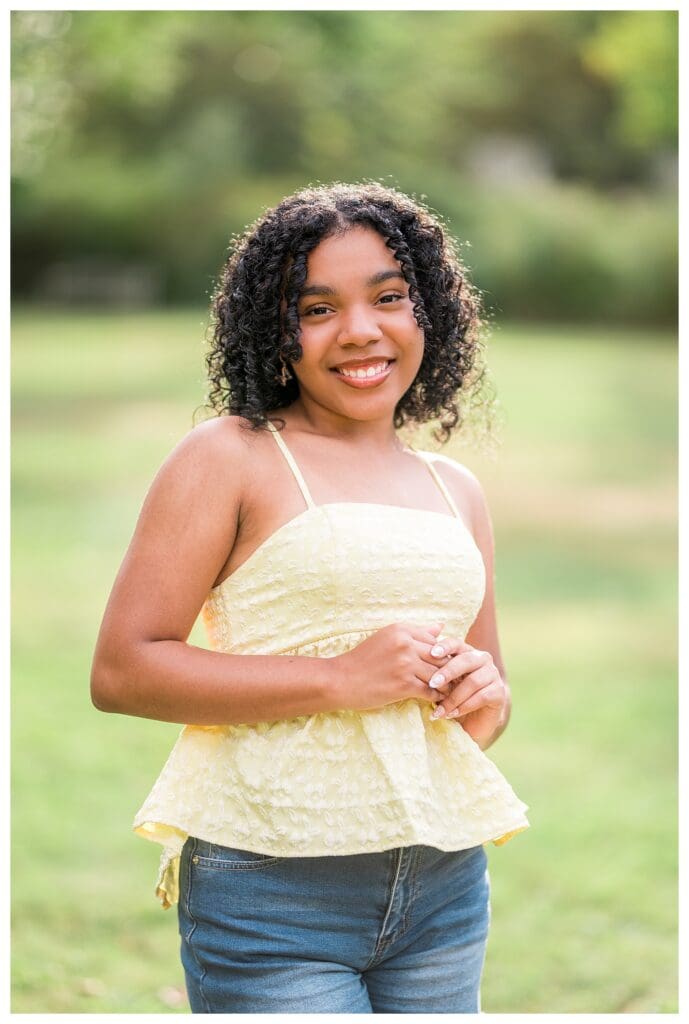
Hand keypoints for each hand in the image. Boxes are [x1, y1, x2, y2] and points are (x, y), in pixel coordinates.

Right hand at [332, 621, 447, 711]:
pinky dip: (436, 697)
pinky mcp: (404, 684)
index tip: (445, 665)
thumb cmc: (363, 660)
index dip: (444, 654)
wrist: (341, 680)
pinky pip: (430, 691)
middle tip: (455, 680)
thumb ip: (415, 633)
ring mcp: (405, 664)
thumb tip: (441, 627)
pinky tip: (436, 700)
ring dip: (445, 685)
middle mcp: (405, 644)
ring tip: (447, 692)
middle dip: (449, 670)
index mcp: (401, 630)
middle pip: (441, 657)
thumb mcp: (387, 638)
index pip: (436, 640)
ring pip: (439, 675)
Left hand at [426, 637, 509, 742]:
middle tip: (432, 683)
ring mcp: (493, 675)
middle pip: (466, 660)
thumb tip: (414, 654)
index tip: (432, 653)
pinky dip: (464, 706)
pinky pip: (482, 696)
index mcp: (467, 652)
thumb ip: (433, 668)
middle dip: (447, 671)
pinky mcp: (500, 693)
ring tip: (439, 709)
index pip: (456, 643)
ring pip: (473, 681)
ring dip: (453, 697)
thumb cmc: (451, 698)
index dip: (445, 646)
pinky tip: (451, 714)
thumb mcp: (441, 683)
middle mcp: (483, 659)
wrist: (471, 722)